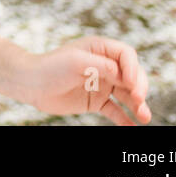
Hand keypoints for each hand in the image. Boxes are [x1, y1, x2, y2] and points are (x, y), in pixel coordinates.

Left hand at [21, 35, 150, 125]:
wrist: (30, 84)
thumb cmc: (50, 67)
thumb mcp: (75, 62)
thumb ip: (100, 66)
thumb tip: (124, 74)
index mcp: (99, 49)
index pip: (126, 55)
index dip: (133, 68)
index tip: (131, 82)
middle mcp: (104, 66)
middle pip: (132, 75)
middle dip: (139, 87)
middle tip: (138, 99)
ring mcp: (102, 84)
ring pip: (127, 95)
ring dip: (138, 105)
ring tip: (145, 117)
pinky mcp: (96, 101)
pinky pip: (116, 110)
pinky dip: (125, 119)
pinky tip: (133, 127)